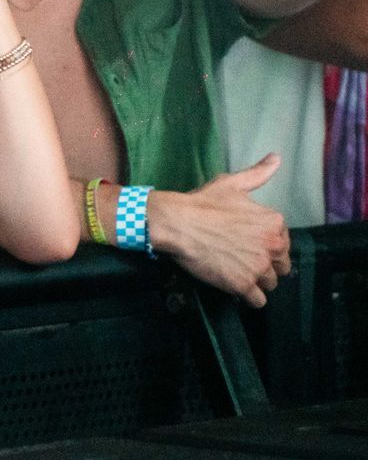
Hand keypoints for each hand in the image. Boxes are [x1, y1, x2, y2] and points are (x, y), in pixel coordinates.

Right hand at [149, 156, 291, 306]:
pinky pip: (257, 301)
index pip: (284, 245)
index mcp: (274, 223)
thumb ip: (258, 173)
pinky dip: (247, 297)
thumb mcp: (232, 184)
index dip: (266, 246)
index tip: (247, 244)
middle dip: (265, 265)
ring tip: (236, 271)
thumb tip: (276, 158)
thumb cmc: (202, 203)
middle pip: (281, 267)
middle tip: (241, 259)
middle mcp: (272, 246)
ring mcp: (258, 267)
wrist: (175, 222)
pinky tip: (233, 285)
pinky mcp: (242, 284)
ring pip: (270, 284)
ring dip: (256, 281)